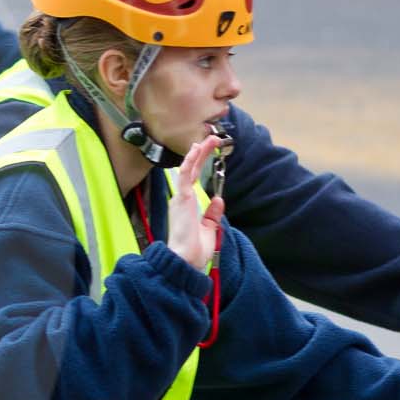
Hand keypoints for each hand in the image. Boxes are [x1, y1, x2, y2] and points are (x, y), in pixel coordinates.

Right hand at [166, 134, 226, 273]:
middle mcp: (182, 199)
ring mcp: (181, 198)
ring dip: (198, 153)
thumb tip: (218, 199)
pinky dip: (190, 161)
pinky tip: (197, 150)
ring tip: (208, 139)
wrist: (187, 260)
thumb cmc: (194, 249)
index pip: (193, 179)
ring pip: (187, 168)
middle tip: (212, 139)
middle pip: (190, 170)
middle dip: (201, 153)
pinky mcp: (182, 198)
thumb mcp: (209, 228)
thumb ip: (212, 213)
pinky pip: (184, 175)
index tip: (211, 152)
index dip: (201, 164)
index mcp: (188, 206)